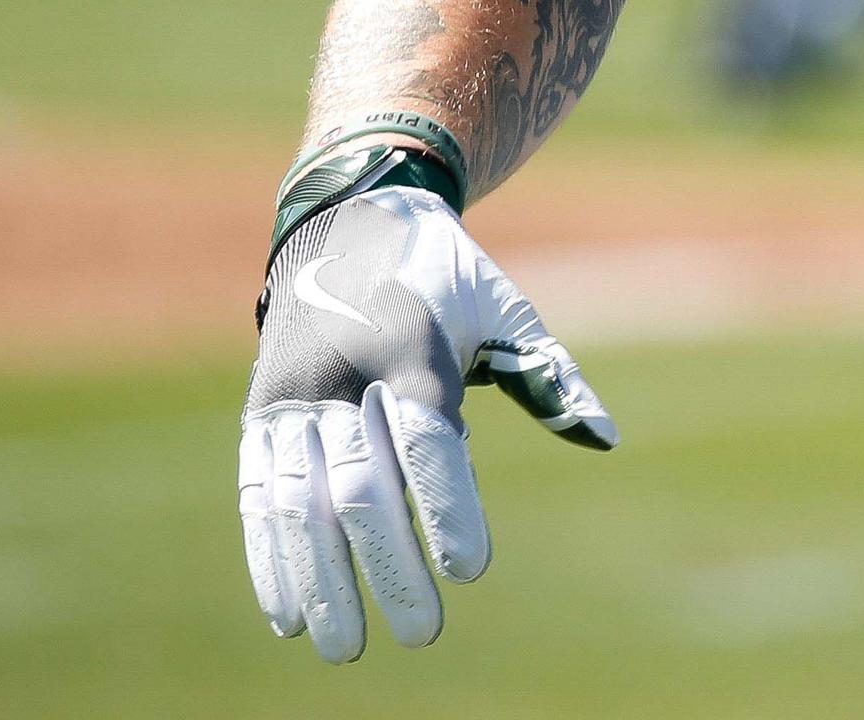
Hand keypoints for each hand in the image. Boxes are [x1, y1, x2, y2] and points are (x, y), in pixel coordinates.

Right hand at [238, 186, 615, 660]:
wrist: (345, 216)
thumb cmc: (445, 278)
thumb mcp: (502, 309)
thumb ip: (548, 376)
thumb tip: (603, 438)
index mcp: (410, 343)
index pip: (428, 437)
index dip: (447, 504)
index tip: (470, 568)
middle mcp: (343, 371)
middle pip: (361, 483)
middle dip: (389, 564)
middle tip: (424, 631)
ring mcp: (293, 394)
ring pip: (300, 500)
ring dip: (320, 578)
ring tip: (346, 647)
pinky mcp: (261, 413)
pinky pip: (260, 494)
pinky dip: (271, 556)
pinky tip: (290, 613)